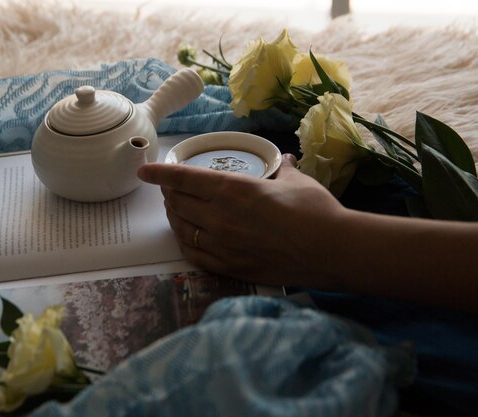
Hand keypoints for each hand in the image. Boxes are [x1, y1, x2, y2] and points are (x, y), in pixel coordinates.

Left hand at [137, 154, 347, 288]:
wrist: (333, 252)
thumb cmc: (316, 210)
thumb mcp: (296, 181)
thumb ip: (281, 169)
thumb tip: (284, 160)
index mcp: (233, 190)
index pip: (184, 179)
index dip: (160, 174)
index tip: (144, 171)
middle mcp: (220, 217)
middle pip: (177, 203)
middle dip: (168, 193)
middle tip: (171, 189)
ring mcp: (223, 245)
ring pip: (182, 228)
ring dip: (174, 216)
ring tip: (176, 210)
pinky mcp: (230, 267)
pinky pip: (193, 254)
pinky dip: (184, 241)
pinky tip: (187, 236)